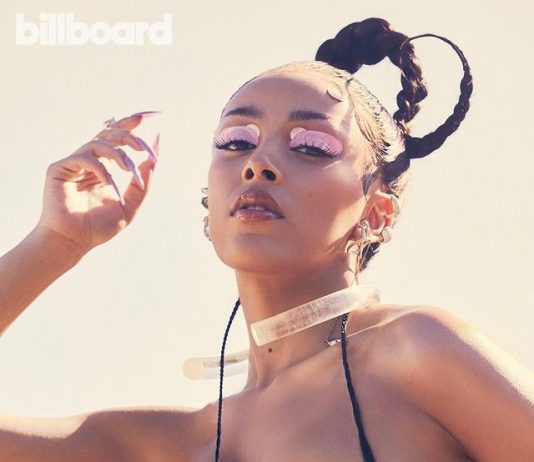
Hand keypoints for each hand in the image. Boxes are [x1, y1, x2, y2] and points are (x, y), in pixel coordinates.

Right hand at [36, 112, 159, 253]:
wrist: (74, 243)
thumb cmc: (98, 227)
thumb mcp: (130, 205)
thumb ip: (144, 183)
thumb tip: (156, 158)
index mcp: (105, 166)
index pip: (119, 137)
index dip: (133, 123)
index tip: (154, 116)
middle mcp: (89, 161)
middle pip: (110, 133)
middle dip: (131, 136)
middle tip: (145, 147)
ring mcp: (74, 163)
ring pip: (99, 142)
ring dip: (120, 154)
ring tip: (130, 171)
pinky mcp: (60, 168)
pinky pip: (85, 158)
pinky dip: (102, 170)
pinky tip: (110, 186)